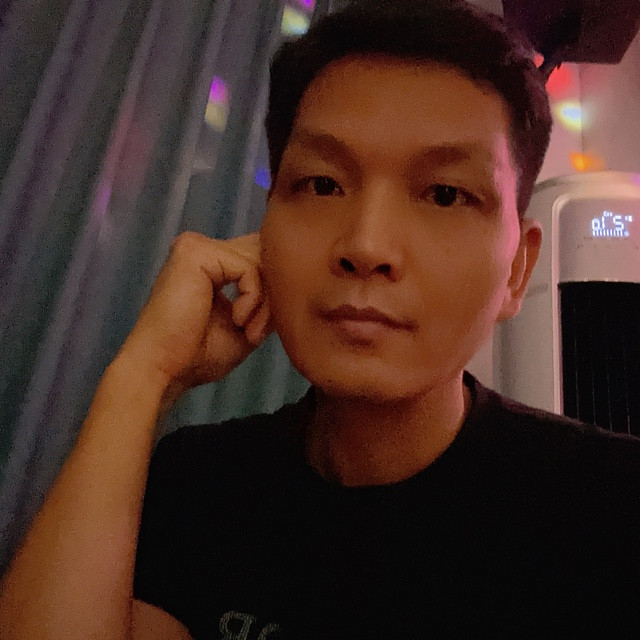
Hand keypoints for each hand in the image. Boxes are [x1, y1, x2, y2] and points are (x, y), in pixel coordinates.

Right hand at [117, 232, 270, 402]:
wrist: (164, 370)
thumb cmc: (199, 355)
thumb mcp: (246, 321)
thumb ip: (266, 296)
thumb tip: (296, 279)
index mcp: (211, 264)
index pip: (260, 256)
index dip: (273, 290)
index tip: (261, 329)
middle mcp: (202, 248)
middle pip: (264, 253)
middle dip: (273, 295)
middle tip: (257, 331)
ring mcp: (197, 246)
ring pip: (261, 261)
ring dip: (265, 302)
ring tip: (248, 330)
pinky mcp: (196, 253)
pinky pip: (250, 269)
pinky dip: (253, 299)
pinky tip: (237, 321)